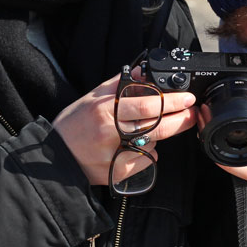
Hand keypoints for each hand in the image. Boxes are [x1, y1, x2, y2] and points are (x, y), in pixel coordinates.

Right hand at [52, 73, 196, 186]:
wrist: (54, 157)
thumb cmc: (74, 124)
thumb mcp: (93, 97)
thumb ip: (120, 83)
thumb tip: (144, 71)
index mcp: (105, 111)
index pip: (147, 105)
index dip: (172, 102)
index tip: (187, 98)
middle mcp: (111, 134)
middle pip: (157, 127)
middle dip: (181, 119)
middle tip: (192, 113)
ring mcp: (115, 156)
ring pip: (154, 145)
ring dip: (161, 135)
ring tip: (153, 128)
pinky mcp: (118, 174)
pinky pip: (145, 161)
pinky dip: (149, 153)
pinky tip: (136, 146)